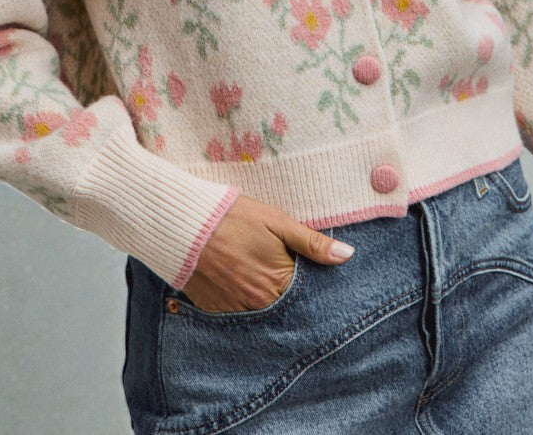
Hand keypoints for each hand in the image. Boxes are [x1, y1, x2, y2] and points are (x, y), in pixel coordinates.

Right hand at [178, 193, 354, 312]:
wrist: (185, 224)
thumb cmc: (235, 217)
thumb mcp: (277, 222)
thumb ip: (312, 243)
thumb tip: (347, 256)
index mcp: (278, 282)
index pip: (306, 295)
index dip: (312, 286)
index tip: (313, 276)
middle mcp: (259, 304)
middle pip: (285, 307)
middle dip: (291, 296)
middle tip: (284, 275)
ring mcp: (235, 310)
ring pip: (262, 313)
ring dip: (267, 300)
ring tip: (263, 279)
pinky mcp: (215, 310)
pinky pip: (238, 315)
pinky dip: (244, 303)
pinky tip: (242, 285)